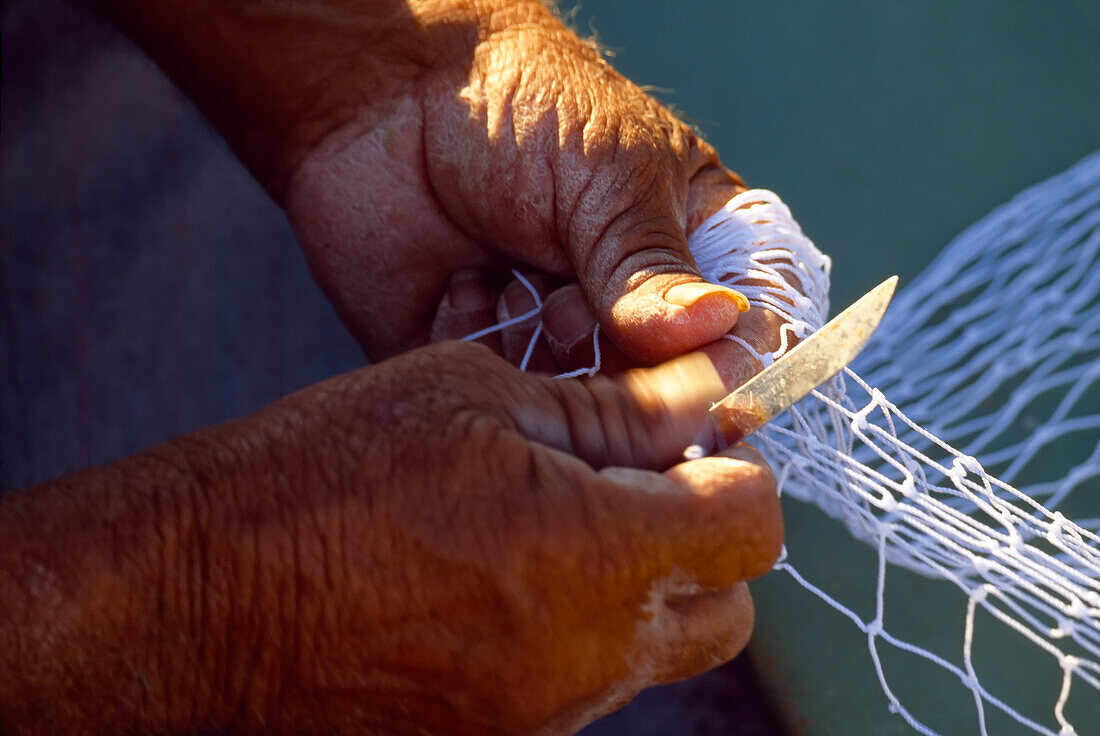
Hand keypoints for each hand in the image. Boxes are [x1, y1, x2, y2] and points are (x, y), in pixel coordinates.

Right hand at [0, 342, 780, 734]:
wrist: (193, 600)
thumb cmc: (324, 472)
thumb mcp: (473, 397)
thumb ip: (611, 409)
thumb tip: (705, 396)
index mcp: (591, 555)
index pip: (750, 525)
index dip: (736, 469)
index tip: (694, 437)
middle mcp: (583, 657)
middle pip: (724, 607)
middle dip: (705, 538)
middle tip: (635, 479)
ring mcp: (539, 714)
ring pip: (655, 651)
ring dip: (642, 586)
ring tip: (554, 521)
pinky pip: (584, 686)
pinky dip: (579, 629)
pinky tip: (504, 576)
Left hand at [284, 0, 750, 362]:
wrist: (388, 94)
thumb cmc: (522, 107)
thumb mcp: (612, 173)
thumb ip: (654, 265)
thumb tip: (717, 330)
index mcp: (692, 253)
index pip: (742, 335)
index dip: (726, 367)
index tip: (694, 374)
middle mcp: (630, 313)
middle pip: (662, 396)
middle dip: (618, 366)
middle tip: (570, 308)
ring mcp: (556, 345)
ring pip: (582, 416)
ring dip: (546, 357)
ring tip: (513, 283)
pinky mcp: (484, 367)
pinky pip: (500, 407)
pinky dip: (481, 352)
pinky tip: (464, 287)